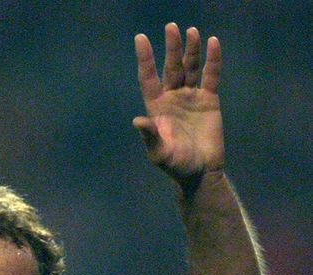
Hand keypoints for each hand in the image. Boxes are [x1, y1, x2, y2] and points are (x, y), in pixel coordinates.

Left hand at [133, 23, 223, 182]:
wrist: (201, 172)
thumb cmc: (176, 165)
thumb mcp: (160, 153)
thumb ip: (150, 136)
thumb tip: (137, 120)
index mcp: (156, 108)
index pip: (148, 78)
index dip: (145, 59)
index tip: (140, 38)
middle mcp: (172, 97)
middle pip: (171, 67)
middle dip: (171, 48)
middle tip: (171, 27)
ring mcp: (191, 96)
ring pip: (190, 67)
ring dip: (190, 50)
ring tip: (191, 31)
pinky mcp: (209, 99)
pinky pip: (210, 75)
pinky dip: (212, 60)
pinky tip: (213, 43)